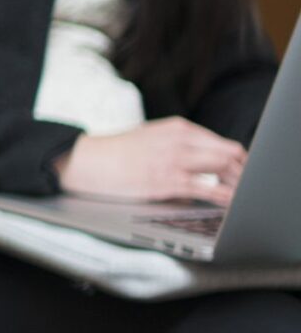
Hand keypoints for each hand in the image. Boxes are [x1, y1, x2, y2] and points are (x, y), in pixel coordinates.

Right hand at [56, 118, 244, 205]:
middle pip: (230, 152)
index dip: (239, 160)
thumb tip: (204, 163)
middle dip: (243, 172)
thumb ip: (179, 146)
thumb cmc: (116, 154)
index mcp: (178, 128)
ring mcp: (174, 160)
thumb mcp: (151, 138)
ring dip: (237, 183)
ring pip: (224, 167)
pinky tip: (228, 203)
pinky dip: (223, 196)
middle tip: (246, 187)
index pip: (222, 142)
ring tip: (241, 197)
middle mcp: (180, 140)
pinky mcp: (167, 180)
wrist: (86, 161)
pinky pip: (207, 188)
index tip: (243, 174)